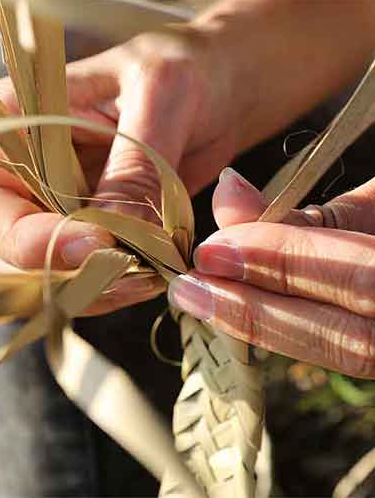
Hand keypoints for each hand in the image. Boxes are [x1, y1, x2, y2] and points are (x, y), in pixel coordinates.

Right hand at [0, 29, 238, 314]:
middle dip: (58, 274)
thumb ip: (132, 169)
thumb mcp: (159, 98)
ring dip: (88, 291)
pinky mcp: (87, 236)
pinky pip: (79, 283)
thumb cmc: (184, 73)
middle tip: (126, 272)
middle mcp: (21, 176)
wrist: (214, 97)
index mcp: (13, 125)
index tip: (95, 245)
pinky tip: (147, 276)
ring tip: (146, 276)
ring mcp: (52, 211)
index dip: (28, 239)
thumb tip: (118, 238)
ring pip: (38, 279)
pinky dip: (109, 292)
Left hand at [168, 168, 374, 377]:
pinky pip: (343, 351)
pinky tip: (244, 310)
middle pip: (346, 338)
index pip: (362, 279)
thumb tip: (230, 193)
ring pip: (343, 353)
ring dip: (264, 326)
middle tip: (190, 288)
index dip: (284, 262)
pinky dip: (288, 330)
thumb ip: (317, 212)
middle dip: (257, 310)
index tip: (214, 248)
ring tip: (202, 302)